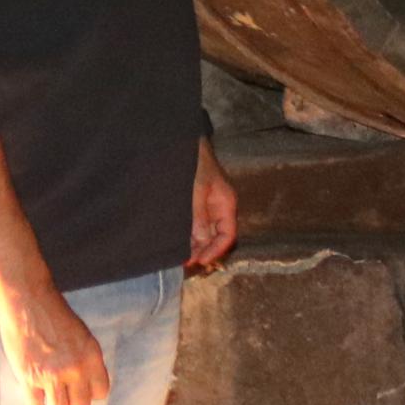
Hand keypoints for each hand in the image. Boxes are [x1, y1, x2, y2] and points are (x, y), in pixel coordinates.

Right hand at [1, 291, 111, 404]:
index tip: (81, 397)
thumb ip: (83, 358)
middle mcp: (76, 369)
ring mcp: (52, 375)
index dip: (90, 397)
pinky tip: (35, 404)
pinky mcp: (30, 377)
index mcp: (92, 356)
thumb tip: (81, 383)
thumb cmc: (52, 313)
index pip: (101, 392)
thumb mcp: (80, 334)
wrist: (28, 301)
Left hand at [188, 141, 238, 275]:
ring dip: (194, 245)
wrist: (183, 142)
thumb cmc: (195, 161)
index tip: (200, 261)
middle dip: (203, 251)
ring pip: (204, 233)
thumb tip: (199, 240)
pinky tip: (177, 242)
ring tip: (179, 257)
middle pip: (215, 237)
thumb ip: (198, 215)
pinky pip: (194, 225)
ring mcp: (207, 207)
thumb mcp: (196, 189)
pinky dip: (188, 235)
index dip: (215, 251)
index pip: (227, 235)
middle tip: (185, 263)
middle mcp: (219, 208)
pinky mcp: (194, 205)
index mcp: (226, 204)